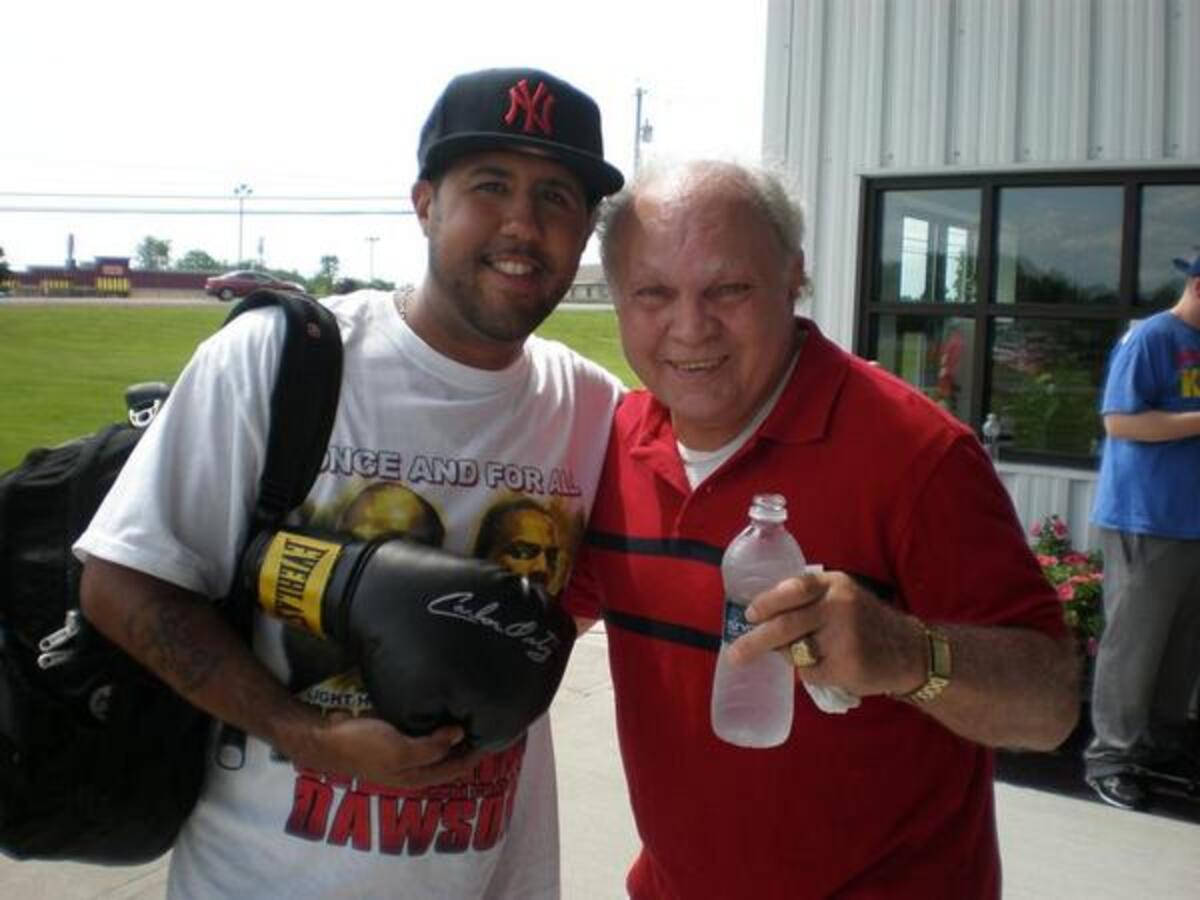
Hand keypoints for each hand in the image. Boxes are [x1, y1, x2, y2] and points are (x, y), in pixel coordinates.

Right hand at [283, 711, 484, 788]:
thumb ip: (431, 746)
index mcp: (416, 777)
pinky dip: (435, 728)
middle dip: (468, 746)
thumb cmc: (361, 745)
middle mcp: (412, 770)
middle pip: (448, 760)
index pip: (457, 768)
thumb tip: (460, 735)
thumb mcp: (399, 749)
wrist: (323, 738)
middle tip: (488, 722)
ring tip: (470, 716)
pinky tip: (441, 713)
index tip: (497, 735)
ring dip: (452, 737)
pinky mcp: (391, 741)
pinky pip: (422, 736)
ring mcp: (401, 756)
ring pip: (436, 749)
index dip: (477, 754)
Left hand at [728, 571, 926, 697]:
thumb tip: (760, 615)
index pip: (793, 589)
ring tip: (802, 654)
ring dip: (788, 656)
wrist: (908, 652)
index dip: (767, 603)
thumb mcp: (843, 597)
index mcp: (834, 585)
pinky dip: (811, 673)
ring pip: (794, 651)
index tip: (749, 615)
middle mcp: (839, 606)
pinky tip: (830, 667)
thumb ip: (809, 600)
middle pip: (785, 625)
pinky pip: (810, 673)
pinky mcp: (847, 666)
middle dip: (755, 641)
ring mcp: (844, 637)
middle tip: (735, 654)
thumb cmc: (865, 623)